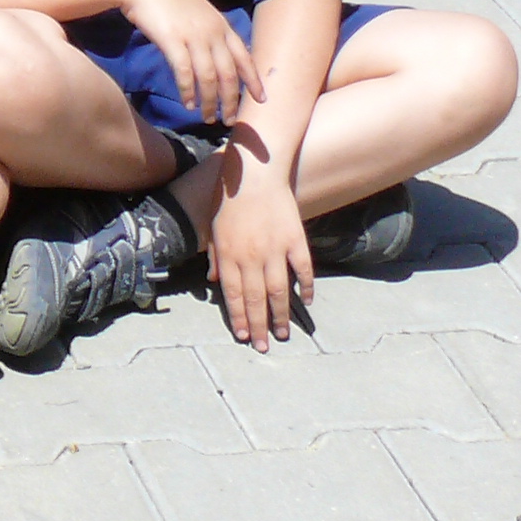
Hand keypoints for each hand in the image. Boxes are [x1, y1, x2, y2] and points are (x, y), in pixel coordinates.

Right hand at [115, 0, 260, 128]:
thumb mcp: (198, 12)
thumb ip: (210, 32)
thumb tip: (217, 56)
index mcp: (221, 26)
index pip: (244, 58)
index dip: (254, 81)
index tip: (261, 100)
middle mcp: (212, 33)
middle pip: (229, 74)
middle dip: (231, 101)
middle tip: (229, 120)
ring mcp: (193, 37)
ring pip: (209, 78)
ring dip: (209, 102)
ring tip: (207, 118)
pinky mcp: (172, 41)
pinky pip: (184, 73)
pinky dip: (188, 91)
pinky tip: (188, 103)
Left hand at [207, 167, 311, 349]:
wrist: (255, 173)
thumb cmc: (229, 197)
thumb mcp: (213, 226)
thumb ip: (216, 256)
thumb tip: (216, 282)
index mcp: (229, 254)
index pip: (234, 294)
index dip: (238, 317)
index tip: (243, 336)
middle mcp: (252, 256)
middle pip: (255, 298)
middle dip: (258, 325)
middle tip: (264, 347)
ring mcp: (275, 249)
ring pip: (278, 290)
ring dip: (280, 315)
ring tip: (283, 334)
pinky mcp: (295, 240)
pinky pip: (303, 269)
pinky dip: (306, 286)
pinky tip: (306, 302)